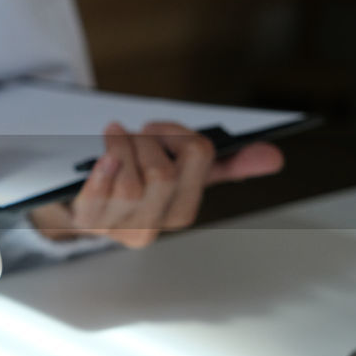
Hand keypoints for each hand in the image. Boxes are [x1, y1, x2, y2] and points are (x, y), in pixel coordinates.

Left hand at [29, 121, 284, 248]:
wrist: (81, 213)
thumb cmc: (135, 189)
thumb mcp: (177, 177)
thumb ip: (225, 164)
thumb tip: (275, 155)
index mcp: (183, 211)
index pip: (198, 157)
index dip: (179, 133)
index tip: (163, 128)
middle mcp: (154, 225)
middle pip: (163, 172)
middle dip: (147, 141)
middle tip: (135, 132)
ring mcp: (119, 227)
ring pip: (132, 183)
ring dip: (121, 148)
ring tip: (115, 137)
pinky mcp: (88, 221)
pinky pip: (98, 195)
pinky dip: (102, 170)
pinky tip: (104, 155)